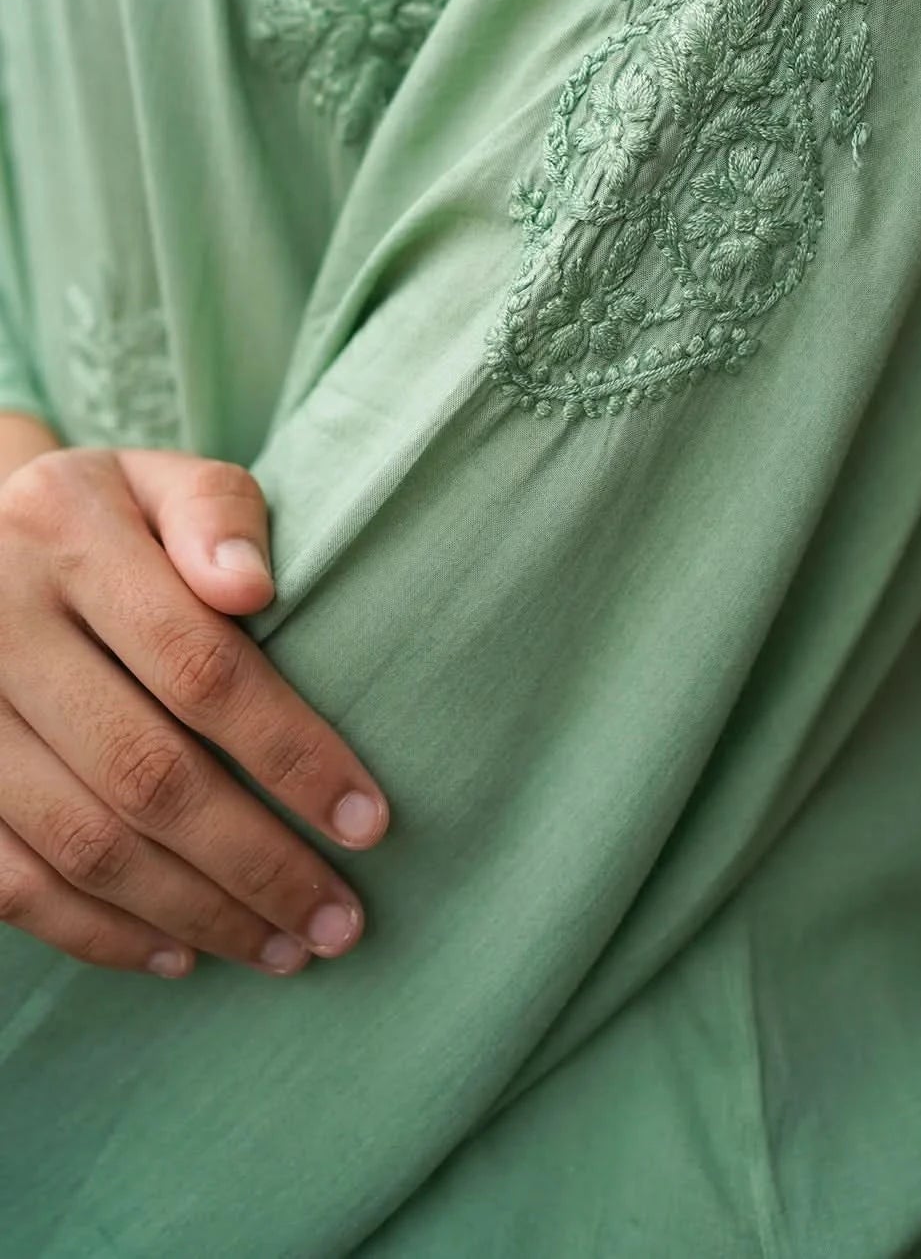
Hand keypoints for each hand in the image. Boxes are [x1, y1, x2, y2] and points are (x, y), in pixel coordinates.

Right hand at [0, 444, 388, 978]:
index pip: (198, 663)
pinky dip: (100, 935)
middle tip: (339, 921)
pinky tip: (179, 954)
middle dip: (257, 862)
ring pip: (85, 844)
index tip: (368, 823)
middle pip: (146, 773)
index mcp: (64, 532)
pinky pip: (13, 886)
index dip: (289, 753)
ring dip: (194, 914)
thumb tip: (253, 588)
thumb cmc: (105, 523)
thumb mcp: (158, 482)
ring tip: (283, 949)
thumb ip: (215, 514)